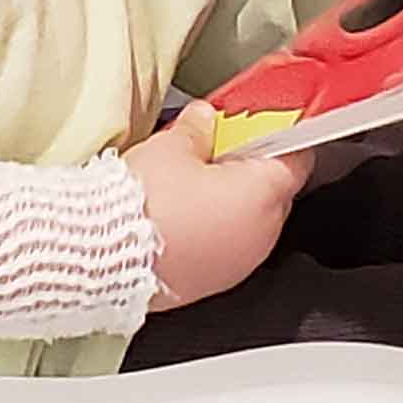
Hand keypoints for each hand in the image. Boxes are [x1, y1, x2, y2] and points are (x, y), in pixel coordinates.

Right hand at [122, 114, 305, 310]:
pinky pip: (227, 248)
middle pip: (274, 190)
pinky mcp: (215, 283)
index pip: (297, 158)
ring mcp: (240, 263)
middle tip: (216, 151)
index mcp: (263, 193)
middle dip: (249, 169)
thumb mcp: (171, 147)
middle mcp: (263, 233)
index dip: (279, 137)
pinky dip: (213, 231)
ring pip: (250, 221)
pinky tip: (181, 218)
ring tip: (191, 186)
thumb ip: (197, 129)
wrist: (105, 259)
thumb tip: (204, 120)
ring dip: (230, 203)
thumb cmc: (143, 207)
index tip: (259, 127)